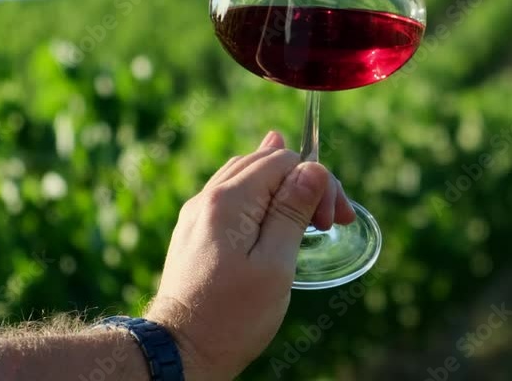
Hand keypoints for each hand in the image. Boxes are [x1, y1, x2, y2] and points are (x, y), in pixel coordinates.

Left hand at [144, 131, 354, 378]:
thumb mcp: (276, 265)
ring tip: (309, 217)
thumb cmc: (233, 316)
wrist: (179, 351)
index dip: (316, 182)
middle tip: (330, 221)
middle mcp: (207, 198)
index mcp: (228, 201)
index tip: (332, 221)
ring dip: (283, 188)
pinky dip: (261, 198)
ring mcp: (197, 214)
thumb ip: (293, 212)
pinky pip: (231, 195)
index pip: (283, 161)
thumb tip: (313, 168)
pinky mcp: (195, 231)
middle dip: (303, 182)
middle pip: (265, 162)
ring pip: (247, 175)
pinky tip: (275, 211)